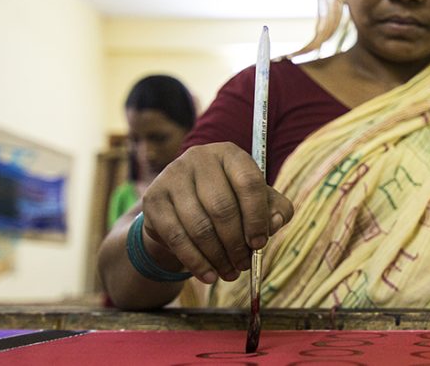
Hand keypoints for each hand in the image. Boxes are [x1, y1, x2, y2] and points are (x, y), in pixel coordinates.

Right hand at [140, 142, 293, 283]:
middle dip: (236, 244)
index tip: (260, 243)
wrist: (181, 207)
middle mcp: (200, 158)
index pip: (249, 183)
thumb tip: (275, 222)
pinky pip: (177, 237)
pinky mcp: (154, 199)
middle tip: (244, 265)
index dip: (257, 217)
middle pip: (222, 208)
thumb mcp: (257, 202)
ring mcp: (172, 176)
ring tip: (230, 273)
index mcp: (230, 154)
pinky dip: (196, 261)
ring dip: (217, 257)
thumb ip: (275, 209)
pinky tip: (209, 275)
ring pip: (199, 226)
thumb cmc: (230, 202)